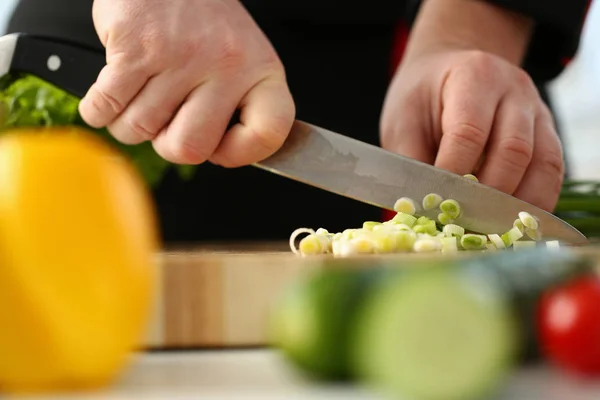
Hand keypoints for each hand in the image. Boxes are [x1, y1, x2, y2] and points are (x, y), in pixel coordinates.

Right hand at [79, 0, 294, 166]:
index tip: (220, 150)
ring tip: (139, 96)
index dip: (241, 153)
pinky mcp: (135, 50)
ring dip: (129, 124)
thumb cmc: (204, 20)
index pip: (268, 132)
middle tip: (165, 124)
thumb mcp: (243, 58)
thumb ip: (239, 104)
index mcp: (261, 71)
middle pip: (189, 148)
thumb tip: (215, 154)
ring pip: (140, 129)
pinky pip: (106, 107)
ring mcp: (179, 58)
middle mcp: (225, 65)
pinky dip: (98, 111)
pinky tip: (108, 97)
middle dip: (167, 146)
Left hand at [380, 0, 563, 211]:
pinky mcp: (547, 132)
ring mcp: (536, 111)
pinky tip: (513, 221)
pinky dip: (536, 200)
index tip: (438, 203)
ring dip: (518, 204)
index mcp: (472, 77)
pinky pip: (552, 171)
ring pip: (543, 164)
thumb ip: (410, 159)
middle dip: (488, 195)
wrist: (447, 70)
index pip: (469, 132)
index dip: (454, 173)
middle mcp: (513, 90)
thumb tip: (422, 205)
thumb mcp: (402, 120)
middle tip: (465, 225)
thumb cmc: (421, 97)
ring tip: (491, 230)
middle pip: (513, 150)